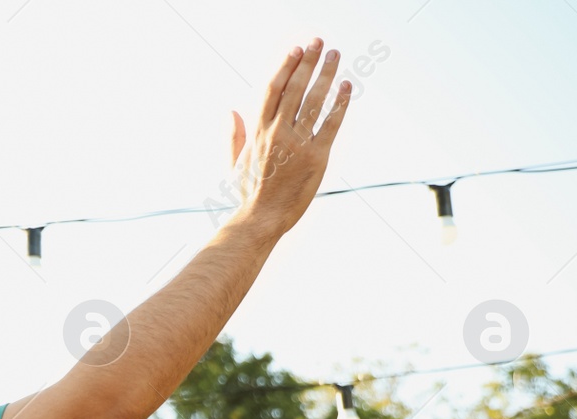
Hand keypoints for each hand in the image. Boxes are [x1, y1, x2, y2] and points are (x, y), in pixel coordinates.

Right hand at [228, 38, 350, 237]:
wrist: (261, 219)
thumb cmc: (248, 194)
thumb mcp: (234, 163)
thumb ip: (233, 136)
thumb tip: (230, 111)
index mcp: (258, 131)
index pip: (273, 89)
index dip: (285, 67)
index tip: (295, 49)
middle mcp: (277, 133)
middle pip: (295, 88)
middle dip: (307, 62)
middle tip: (318, 42)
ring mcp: (297, 144)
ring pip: (314, 100)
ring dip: (326, 74)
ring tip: (334, 55)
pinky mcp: (316, 157)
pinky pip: (331, 124)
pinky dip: (339, 103)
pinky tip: (346, 86)